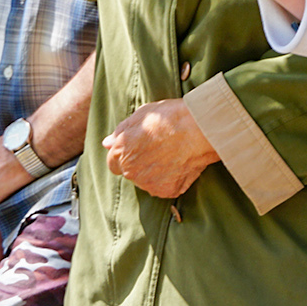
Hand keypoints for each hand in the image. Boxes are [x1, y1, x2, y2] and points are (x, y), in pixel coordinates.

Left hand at [104, 100, 221, 199]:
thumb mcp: (141, 115)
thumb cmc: (170, 117)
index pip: (113, 162)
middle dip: (140, 163)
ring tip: (172, 154)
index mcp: (120, 152)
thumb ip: (121, 131)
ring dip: (155, 172)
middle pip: (130, 172)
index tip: (138, 148)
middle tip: (159, 148)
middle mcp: (131, 171)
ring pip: (147, 181)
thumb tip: (107, 142)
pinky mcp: (167, 190)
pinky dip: (171, 179)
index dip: (125, 155)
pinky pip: (165, 187)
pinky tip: (180, 163)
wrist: (199, 130)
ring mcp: (149, 183)